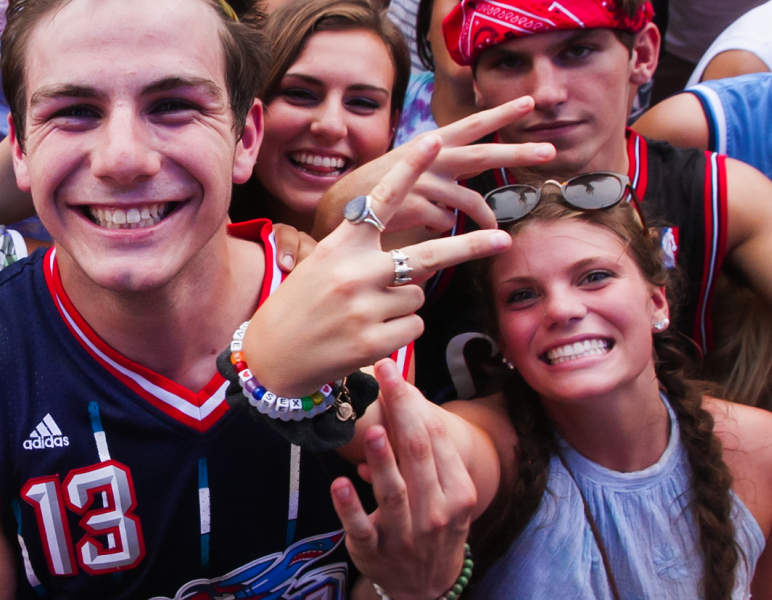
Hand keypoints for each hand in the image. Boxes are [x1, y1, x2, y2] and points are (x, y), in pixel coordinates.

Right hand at [245, 135, 512, 394]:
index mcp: (341, 246)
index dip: (410, 169)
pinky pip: (413, 326)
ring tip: (366, 314)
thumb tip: (419, 261)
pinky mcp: (373, 342)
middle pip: (428, 256)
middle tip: (502, 238)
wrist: (269, 356)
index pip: (381, 201)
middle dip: (471, 246)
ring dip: (405, 304)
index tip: (434, 140)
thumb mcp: (322, 265)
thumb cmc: (298, 305)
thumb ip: (364, 254)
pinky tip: (369, 336)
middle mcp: (355, 273)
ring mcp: (365, 309)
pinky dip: (400, 331)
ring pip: (418, 297)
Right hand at [313, 97, 555, 236]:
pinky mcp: (413, 207)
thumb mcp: (405, 172)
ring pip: (467, 201)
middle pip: (479, 155)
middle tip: (548, 150)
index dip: (498, 115)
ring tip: (494, 230)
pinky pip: (444, 222)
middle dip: (515, 151)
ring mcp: (420, 182)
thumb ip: (437, 173)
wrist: (337, 211)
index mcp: (429, 147)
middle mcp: (427, 160)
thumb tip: (467, 189)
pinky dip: (442, 229)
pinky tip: (429, 229)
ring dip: (483, 216)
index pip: (469, 126)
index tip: (528, 103)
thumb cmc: (378, 189)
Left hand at [332, 360, 475, 599]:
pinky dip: (350, 506)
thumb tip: (404, 398)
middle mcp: (436, 513)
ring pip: (394, 492)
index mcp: (457, 493)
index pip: (436, 441)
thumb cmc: (435, 524)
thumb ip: (429, 453)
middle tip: (383, 376)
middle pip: (418, 457)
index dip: (414, 404)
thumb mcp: (447, 494)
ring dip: (383, 461)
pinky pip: (360, 526)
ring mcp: (404, 534)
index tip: (394, 372)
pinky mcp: (373, 549)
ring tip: (372, 431)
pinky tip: (341, 482)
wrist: (425, 585)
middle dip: (401, 412)